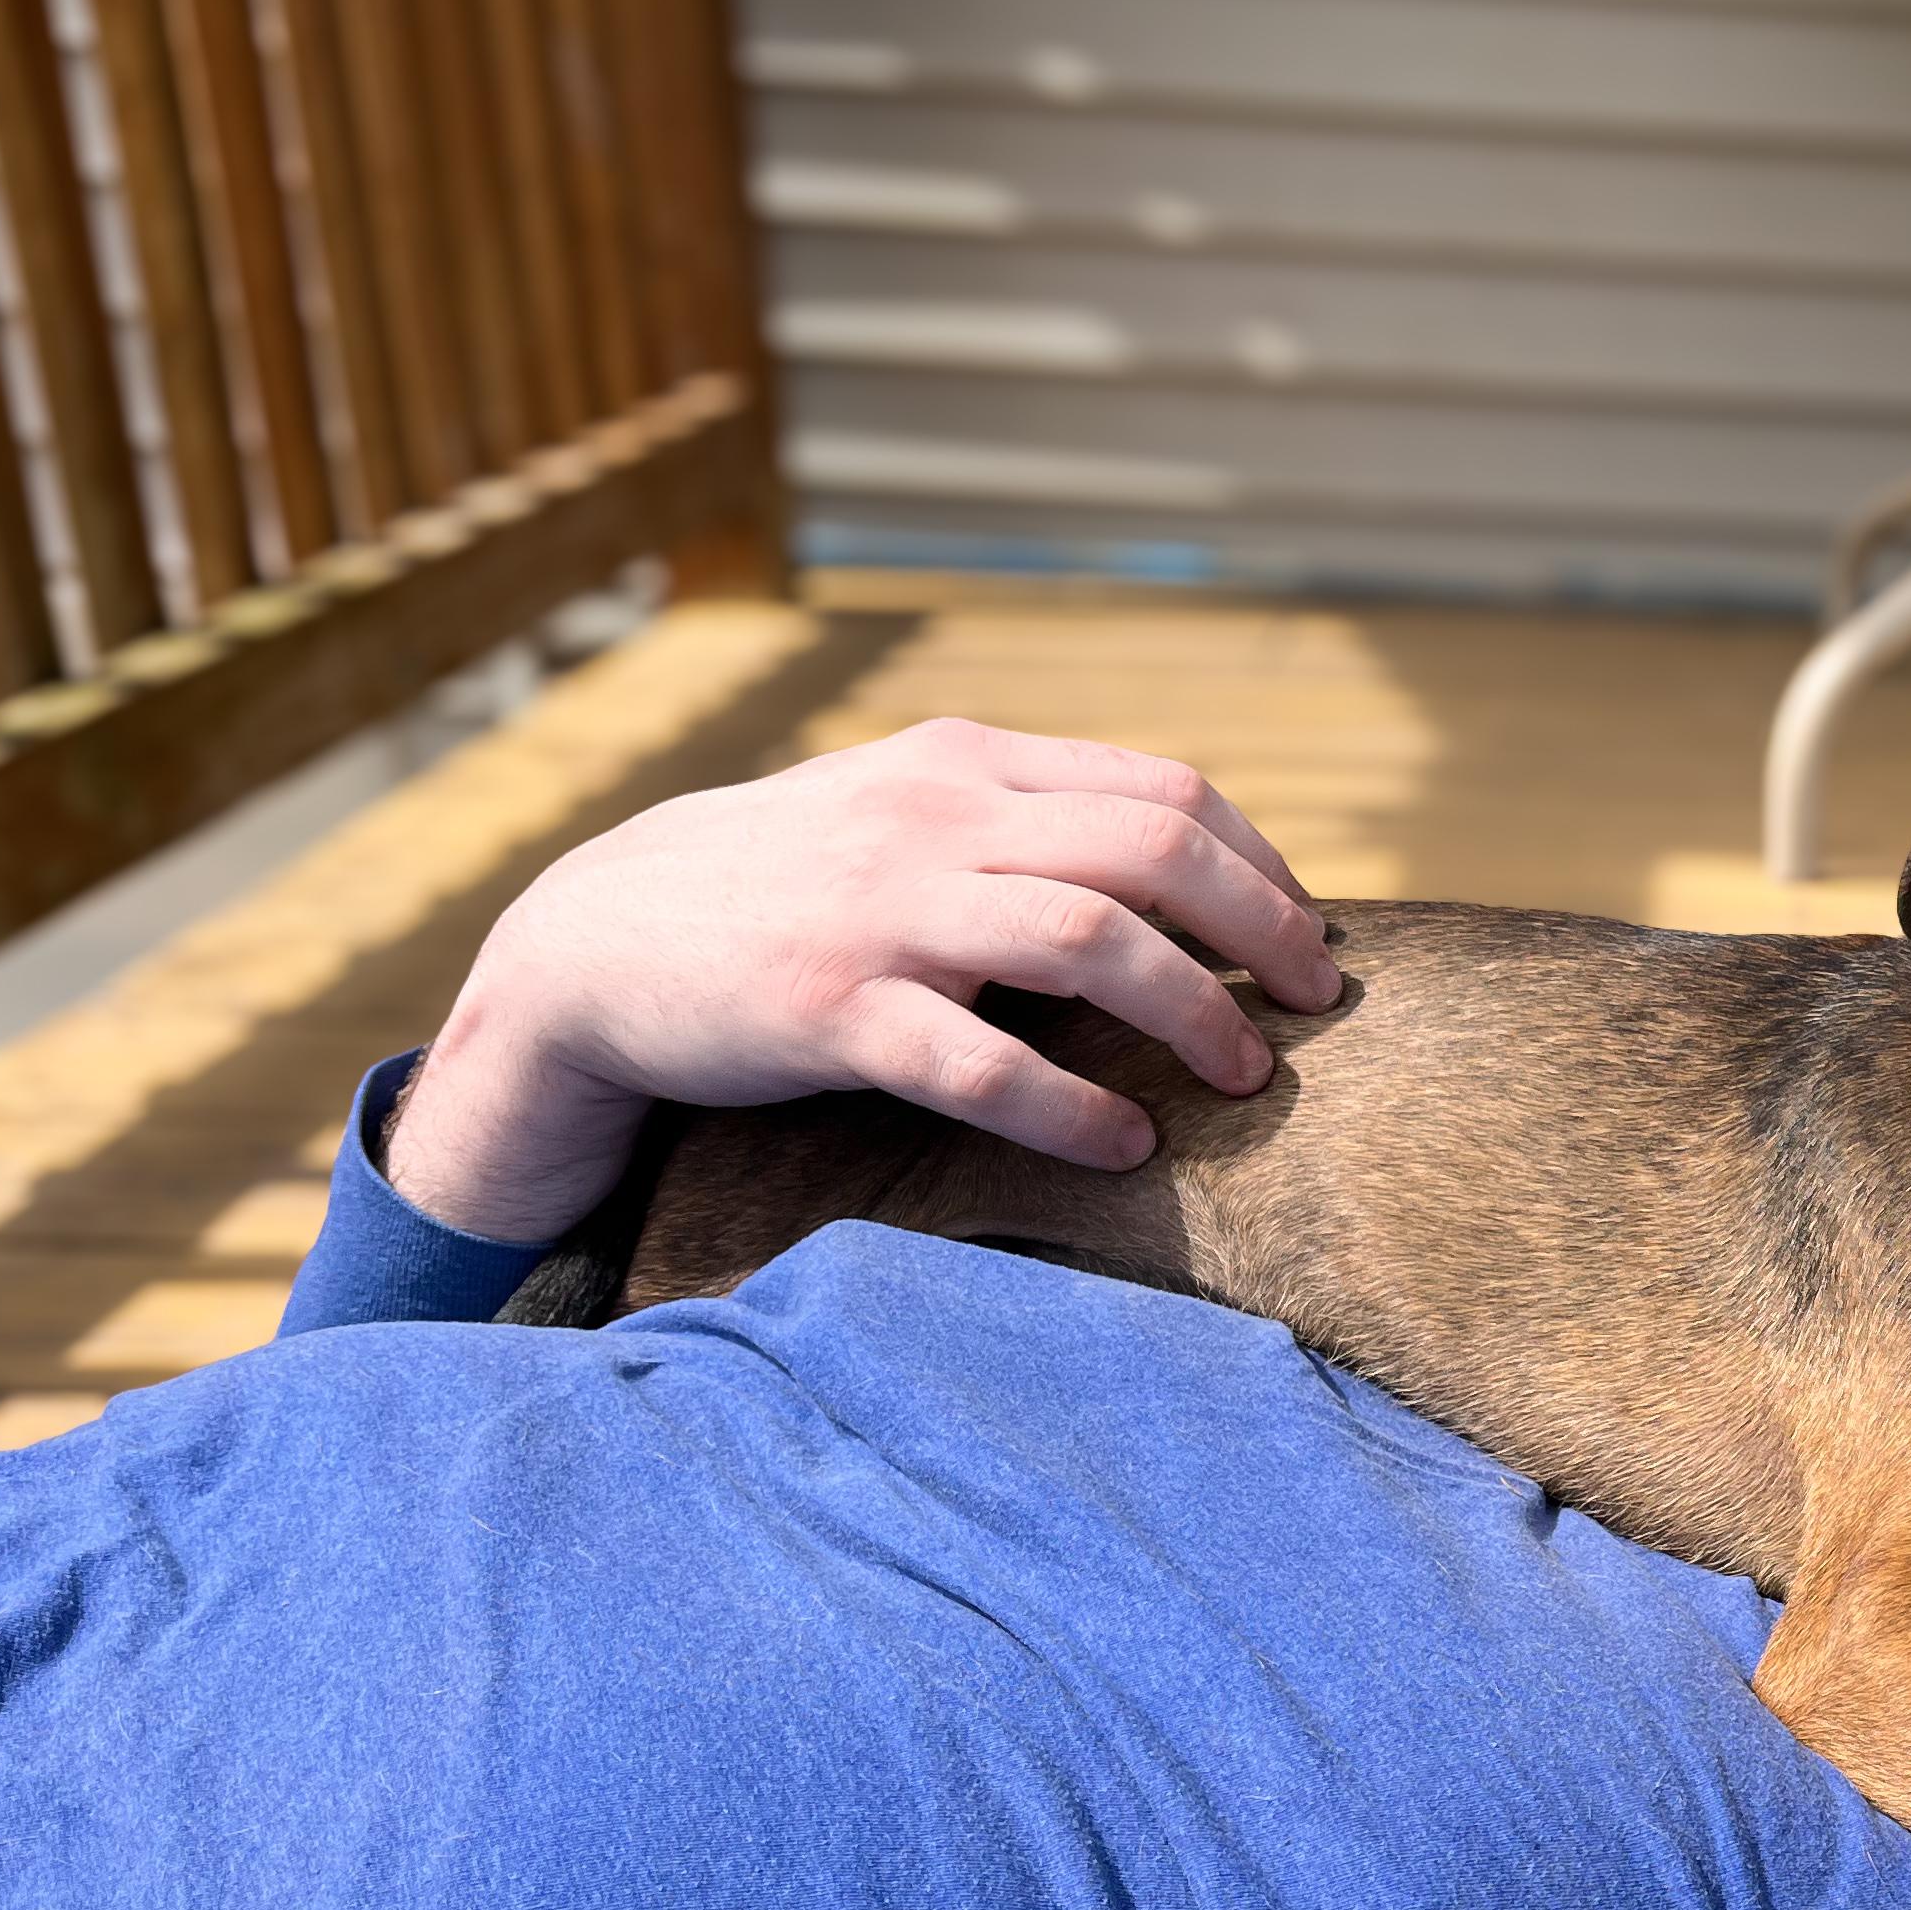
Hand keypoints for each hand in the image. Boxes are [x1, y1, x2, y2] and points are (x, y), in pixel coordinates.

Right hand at [386, 719, 1339, 1242]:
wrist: (595, 940)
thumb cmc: (782, 890)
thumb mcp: (903, 816)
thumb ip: (1021, 825)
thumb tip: (1183, 876)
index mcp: (967, 764)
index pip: (1165, 791)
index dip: (1261, 865)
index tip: (1306, 934)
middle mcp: (934, 817)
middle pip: (1155, 851)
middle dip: (1261, 930)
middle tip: (1315, 1006)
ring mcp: (882, 910)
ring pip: (1091, 941)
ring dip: (1194, 1013)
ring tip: (1245, 1076)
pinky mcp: (830, 1009)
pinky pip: (982, 1061)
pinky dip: (1072, 1108)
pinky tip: (1125, 1145)